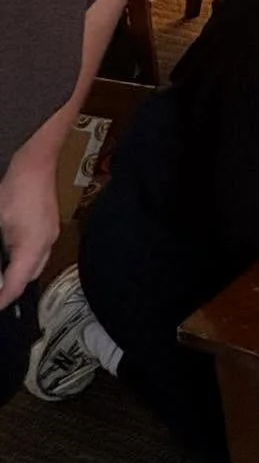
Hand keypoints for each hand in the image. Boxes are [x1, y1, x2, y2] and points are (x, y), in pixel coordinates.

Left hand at [0, 153, 60, 305]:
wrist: (36, 164)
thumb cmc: (13, 190)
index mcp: (33, 245)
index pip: (16, 283)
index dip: (3, 298)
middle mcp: (46, 243)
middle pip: (29, 276)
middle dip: (11, 287)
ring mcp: (50, 234)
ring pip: (35, 264)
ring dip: (17, 272)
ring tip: (0, 273)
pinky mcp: (49, 226)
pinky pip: (38, 251)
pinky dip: (23, 258)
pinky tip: (8, 251)